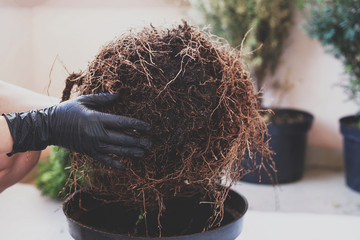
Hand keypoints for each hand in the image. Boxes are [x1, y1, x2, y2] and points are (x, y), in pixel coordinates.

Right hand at [3, 93, 150, 167]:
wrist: (49, 127)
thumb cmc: (67, 111)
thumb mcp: (84, 100)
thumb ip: (102, 99)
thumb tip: (119, 94)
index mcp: (97, 119)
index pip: (121, 122)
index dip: (136, 124)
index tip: (148, 127)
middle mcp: (97, 134)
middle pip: (122, 138)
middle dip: (138, 141)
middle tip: (150, 143)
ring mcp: (93, 145)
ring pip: (116, 150)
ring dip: (131, 152)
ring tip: (143, 153)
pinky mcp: (88, 152)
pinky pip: (104, 160)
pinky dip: (114, 163)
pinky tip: (124, 166)